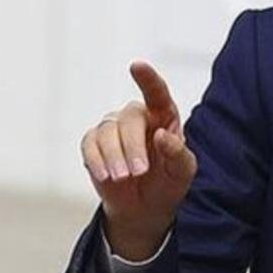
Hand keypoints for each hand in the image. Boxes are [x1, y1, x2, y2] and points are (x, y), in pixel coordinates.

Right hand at [80, 61, 197, 260]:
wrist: (146, 206)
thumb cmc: (169, 181)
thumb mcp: (182, 172)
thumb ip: (178, 153)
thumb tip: (162, 135)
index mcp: (163, 115)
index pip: (157, 92)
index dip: (147, 79)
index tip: (136, 65)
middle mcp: (137, 116)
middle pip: (130, 120)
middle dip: (133, 147)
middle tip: (139, 172)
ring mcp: (113, 127)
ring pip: (107, 131)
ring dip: (114, 156)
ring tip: (123, 178)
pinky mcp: (94, 143)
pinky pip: (89, 144)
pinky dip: (96, 160)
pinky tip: (106, 176)